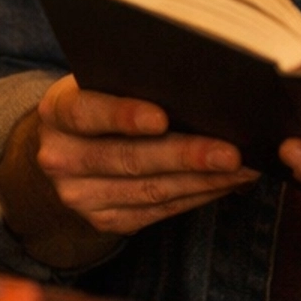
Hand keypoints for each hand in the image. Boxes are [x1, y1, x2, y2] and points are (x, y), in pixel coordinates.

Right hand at [19, 75, 255, 237]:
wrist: (66, 148)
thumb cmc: (100, 100)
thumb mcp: (99, 82)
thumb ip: (132, 80)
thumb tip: (200, 83)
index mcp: (57, 112)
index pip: (86, 113)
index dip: (123, 116)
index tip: (162, 117)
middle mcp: (61, 158)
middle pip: (128, 159)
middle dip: (185, 156)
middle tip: (231, 152)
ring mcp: (80, 196)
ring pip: (150, 190)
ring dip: (203, 181)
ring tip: (243, 168)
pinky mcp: (104, 220)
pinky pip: (159, 210)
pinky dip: (197, 196)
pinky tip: (226, 183)